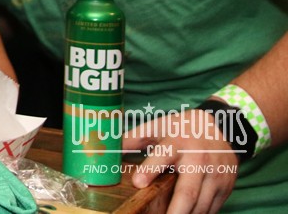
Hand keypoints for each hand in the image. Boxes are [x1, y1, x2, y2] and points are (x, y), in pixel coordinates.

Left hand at [123, 108, 238, 213]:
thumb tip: (107, 150)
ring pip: (201, 205)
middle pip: (187, 191)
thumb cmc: (181, 129)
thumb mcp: (157, 127)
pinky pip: (212, 208)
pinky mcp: (226, 186)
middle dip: (175, 211)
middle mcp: (199, 160)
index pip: (162, 156)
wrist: (220, 127)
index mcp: (178, 142)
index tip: (138, 183)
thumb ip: (133, 139)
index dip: (149, 170)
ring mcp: (216, 175)